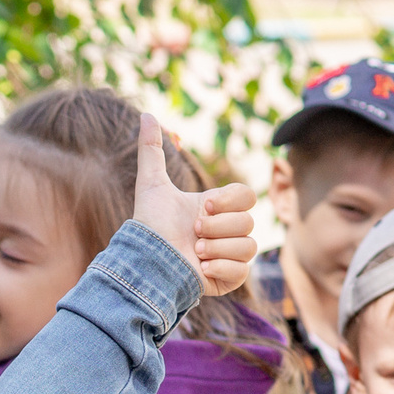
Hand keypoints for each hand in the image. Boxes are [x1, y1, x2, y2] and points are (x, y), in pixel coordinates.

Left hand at [131, 114, 258, 297]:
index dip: (229, 201)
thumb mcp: (151, 184)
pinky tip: (200, 268)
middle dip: (218, 226)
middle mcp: (225, 231)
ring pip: (249, 245)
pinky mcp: (227, 279)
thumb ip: (151, 149)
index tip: (204, 206)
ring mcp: (228, 255)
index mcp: (216, 208)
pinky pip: (243, 271)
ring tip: (195, 252)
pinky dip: (221, 267)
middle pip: (248, 221)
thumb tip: (145, 114)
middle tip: (194, 232)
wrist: (145, 261)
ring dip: (218, 248)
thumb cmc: (149, 225)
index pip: (247, 196)